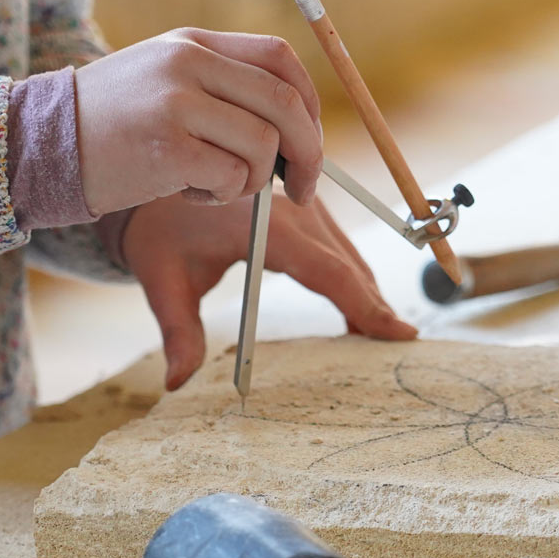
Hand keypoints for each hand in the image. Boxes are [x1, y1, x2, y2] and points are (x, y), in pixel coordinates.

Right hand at [74, 28, 323, 212]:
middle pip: (285, 103)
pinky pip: (232, 177)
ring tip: (212, 183)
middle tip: (306, 190)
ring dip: (253, 180)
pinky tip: (186, 192)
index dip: (308, 104)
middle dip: (308, 154)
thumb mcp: (163, 81)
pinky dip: (221, 195)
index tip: (308, 141)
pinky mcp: (167, 148)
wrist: (38, 144)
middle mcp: (188, 64)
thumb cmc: (109, 125)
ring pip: (264, 146)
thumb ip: (221, 88)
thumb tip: (298, 129)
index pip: (280, 60)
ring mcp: (176, 103)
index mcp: (192, 43)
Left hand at [120, 191, 418, 390]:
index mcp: (265, 226)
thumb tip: (178, 383)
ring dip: (366, 294)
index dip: (365, 305)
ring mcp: (304, 202)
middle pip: (348, 266)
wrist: (164, 174)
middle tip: (394, 349)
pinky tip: (357, 307)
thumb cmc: (161, 232)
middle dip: (372, 308)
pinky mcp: (306, 204)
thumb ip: (178, 333)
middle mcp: (293, 209)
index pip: (328, 271)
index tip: (397, 333)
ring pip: (349, 256)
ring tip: (380, 336)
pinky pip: (339, 245)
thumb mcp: (164, 281)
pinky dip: (352, 277)